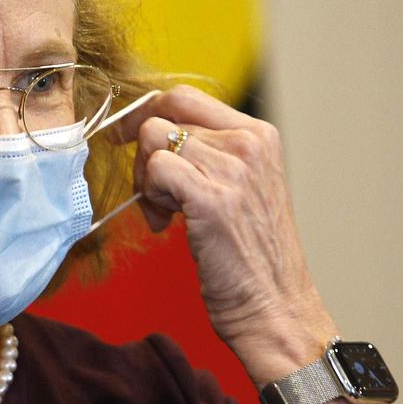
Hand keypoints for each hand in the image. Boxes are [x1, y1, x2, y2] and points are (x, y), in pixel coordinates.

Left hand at [111, 86, 338, 381]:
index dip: (147, 112)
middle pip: (164, 114)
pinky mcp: (213, 199)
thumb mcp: (241, 188)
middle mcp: (249, 144)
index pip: (186, 96)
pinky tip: (166, 224)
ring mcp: (234, 169)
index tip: (127, 137)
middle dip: (142, 149)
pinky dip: (151, 197)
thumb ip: (210, 155)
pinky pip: (157, 170)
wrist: (275, 307)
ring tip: (167, 214)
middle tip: (149, 188)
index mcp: (259, 135)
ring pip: (155, 141)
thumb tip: (155, 132)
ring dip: (147, 180)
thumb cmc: (251, 257)